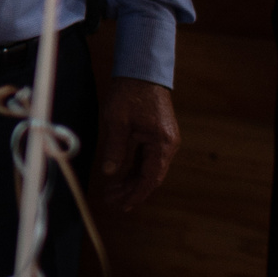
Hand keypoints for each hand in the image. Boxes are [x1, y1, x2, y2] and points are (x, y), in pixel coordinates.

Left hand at [94, 76, 178, 212]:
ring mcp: (164, 141)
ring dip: (131, 181)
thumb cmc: (129, 93)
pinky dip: (134, 169)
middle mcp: (168, 145)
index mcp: (162, 143)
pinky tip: (120, 177)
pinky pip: (147, 159)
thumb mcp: (117, 120)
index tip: (123, 205)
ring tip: (112, 193)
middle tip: (112, 201)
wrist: (143, 71)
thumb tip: (109, 172)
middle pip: (150, 176)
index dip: (136, 194)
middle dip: (131, 191)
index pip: (150, 177)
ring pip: (148, 169)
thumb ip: (115, 148)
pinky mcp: (157, 136)